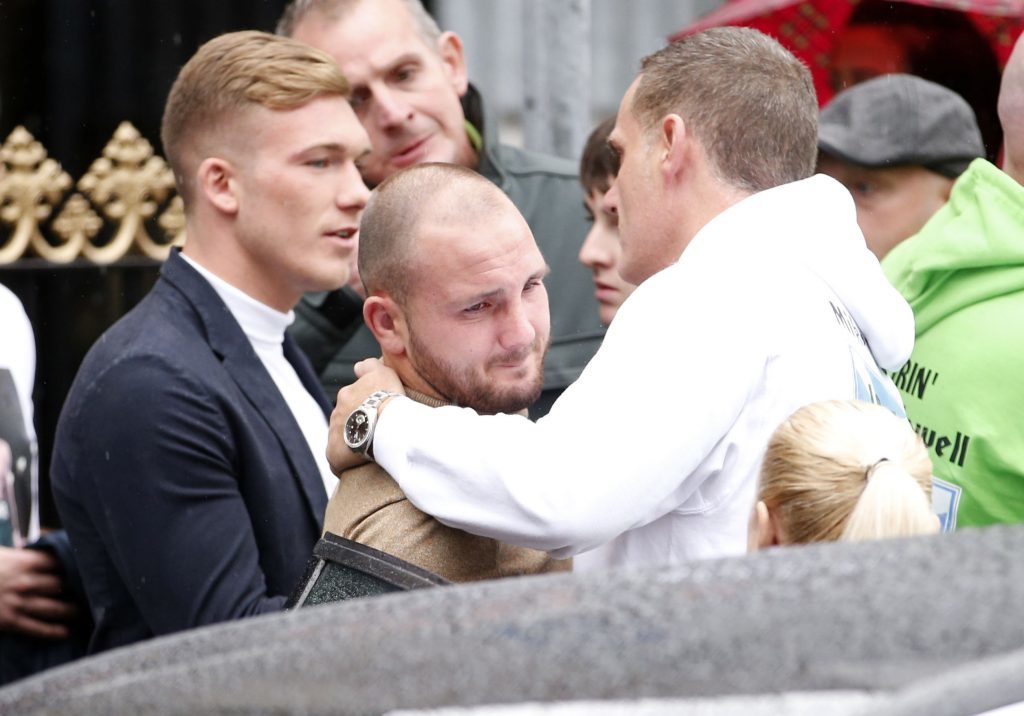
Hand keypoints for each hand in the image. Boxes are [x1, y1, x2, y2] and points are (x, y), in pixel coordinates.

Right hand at [0, 546, 78, 639]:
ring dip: (71, 611)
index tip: (85, 570)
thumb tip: (49, 543)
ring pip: (54, 608)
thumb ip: (27, 553)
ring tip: (83, 613)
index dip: (74, 567)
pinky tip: (65, 633)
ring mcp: (18, 602)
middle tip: (92, 593)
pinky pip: (35, 628)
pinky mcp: (10, 620)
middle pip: (62, 585)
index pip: (60, 563)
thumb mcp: (5, 553)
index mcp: (26, 562)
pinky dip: (52, 631)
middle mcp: (26, 582)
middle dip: (77, 590)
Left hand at [327, 358, 404, 474]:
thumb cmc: (389, 398)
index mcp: (346, 395)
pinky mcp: (334, 454)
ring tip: (372, 449)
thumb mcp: (383, 372)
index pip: (351, 400)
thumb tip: (358, 366)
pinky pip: (337, 460)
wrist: (386, 424)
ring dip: (353, 442)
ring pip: (342, 439)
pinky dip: (346, 462)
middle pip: (346, 420)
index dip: (363, 407)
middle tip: (377, 433)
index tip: (376, 414)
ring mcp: (334, 433)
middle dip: (358, 425)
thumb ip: (369, 366)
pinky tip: (361, 466)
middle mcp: (336, 412)